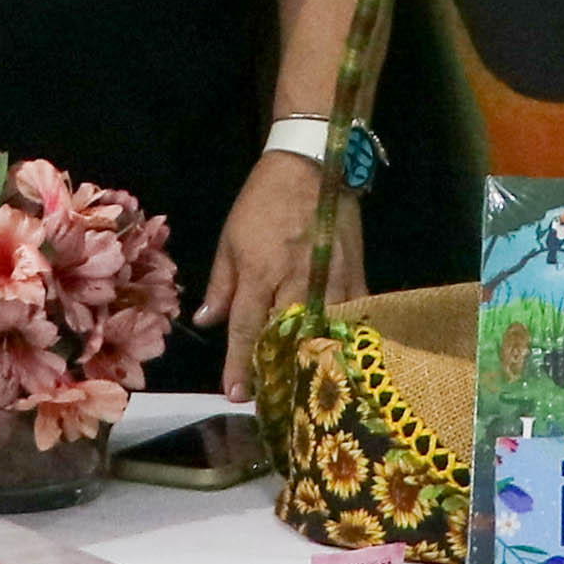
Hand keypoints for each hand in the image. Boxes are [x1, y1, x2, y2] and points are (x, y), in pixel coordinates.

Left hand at [199, 148, 361, 400]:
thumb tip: (206, 322)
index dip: (240, 363)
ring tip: (301, 386)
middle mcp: (297, 281)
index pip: (248, 327)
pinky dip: (344, 336)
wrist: (310, 166)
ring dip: (310, 359)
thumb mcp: (230, 240)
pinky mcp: (356, 274)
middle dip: (276, 368)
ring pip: (322, 331)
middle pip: (287, 336)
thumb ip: (221, 285)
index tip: (235, 394)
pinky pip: (353, 314)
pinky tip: (340, 357)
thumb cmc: (262, 202)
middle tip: (267, 397)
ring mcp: (331, 279)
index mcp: (261, 272)